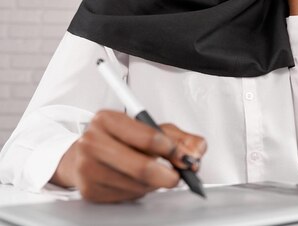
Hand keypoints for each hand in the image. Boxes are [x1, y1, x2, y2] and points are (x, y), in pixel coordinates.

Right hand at [51, 110, 206, 202]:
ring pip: (137, 184)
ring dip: (155, 184)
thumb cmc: (120, 139)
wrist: (82, 155)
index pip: (149, 136)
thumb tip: (197, 151)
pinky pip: (127, 196)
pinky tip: (137, 181)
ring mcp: (87, 167)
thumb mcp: (149, 129)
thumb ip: (179, 137)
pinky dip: (140, 191)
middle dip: (169, 175)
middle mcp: (92, 141)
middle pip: (142, 166)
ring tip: (155, 174)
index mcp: (107, 119)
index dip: (173, 149)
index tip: (184, 156)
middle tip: (179, 176)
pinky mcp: (89, 190)